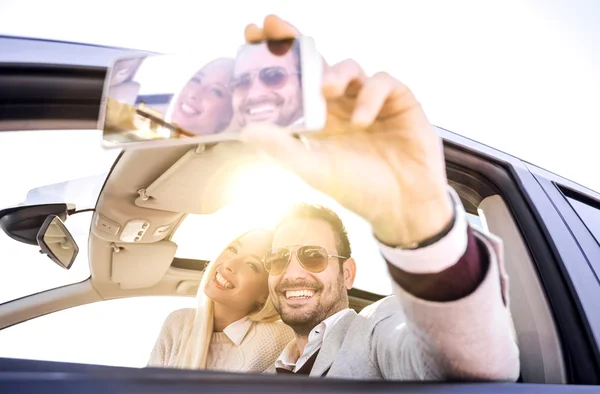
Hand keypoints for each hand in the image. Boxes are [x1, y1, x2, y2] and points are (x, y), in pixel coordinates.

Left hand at [241, 15, 453, 246]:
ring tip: (329, 91)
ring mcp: (369, 100)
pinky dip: (370, 95)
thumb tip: (246, 131)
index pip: (293, 83)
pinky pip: (382, 82)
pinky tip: (364, 120)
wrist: (403, 206)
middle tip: (272, 25)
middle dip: (294, 43)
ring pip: (349, 68)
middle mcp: (341, 106)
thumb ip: (283, 149)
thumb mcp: (315, 171)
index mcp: (318, 120)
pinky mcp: (398, 100)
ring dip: (336, 74)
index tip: (250, 35)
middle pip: (316, 64)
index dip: (274, 59)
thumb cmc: (359, 190)